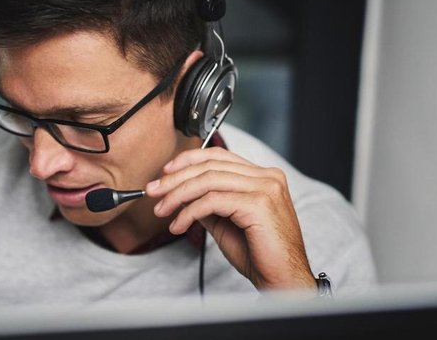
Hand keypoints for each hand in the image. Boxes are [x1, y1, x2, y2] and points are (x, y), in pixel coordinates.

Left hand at [146, 147, 315, 290]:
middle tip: (154, 192)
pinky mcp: (259, 204)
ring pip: (209, 181)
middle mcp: (267, 177)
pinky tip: (179, 224)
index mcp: (263, 177)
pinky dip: (190, 211)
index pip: (219, 156)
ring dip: (178, 195)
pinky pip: (213, 201)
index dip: (189, 161)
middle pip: (211, 166)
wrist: (282, 280)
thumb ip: (208, 204)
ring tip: (162, 210)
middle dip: (176, 179)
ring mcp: (265, 188)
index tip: (165, 173)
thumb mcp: (226, 223)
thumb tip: (181, 193)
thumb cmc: (260, 256)